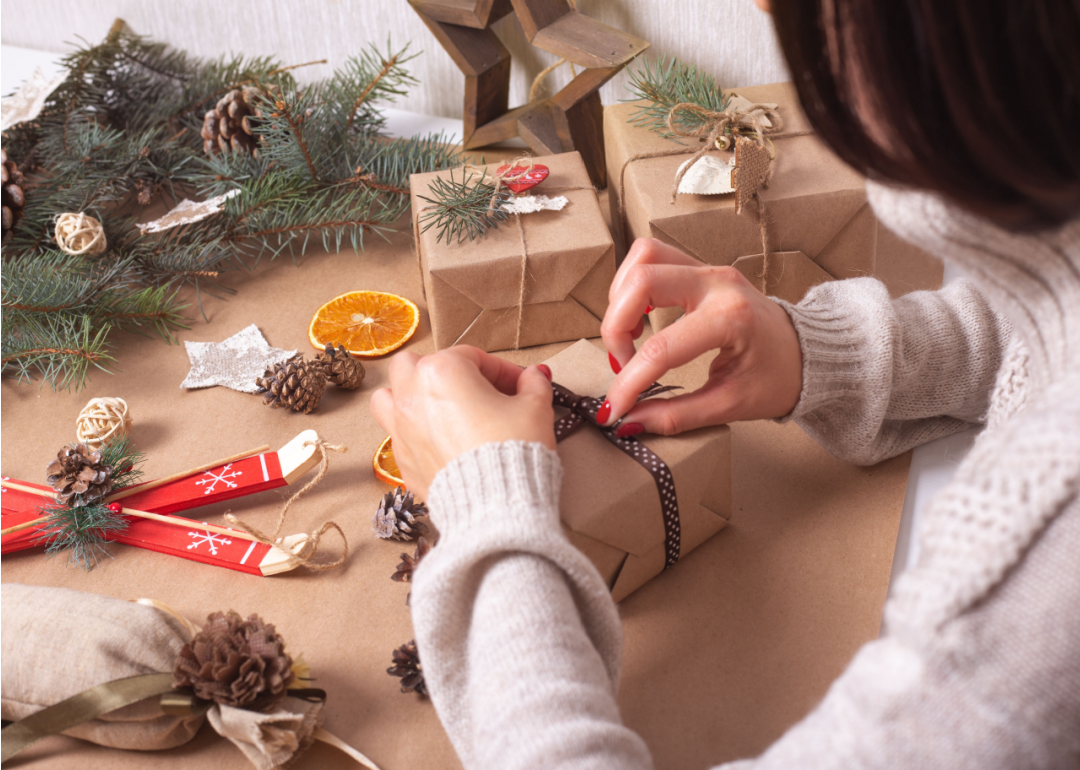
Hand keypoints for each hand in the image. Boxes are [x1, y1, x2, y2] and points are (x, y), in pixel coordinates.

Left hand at [369, 347, 555, 498]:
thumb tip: (533, 377)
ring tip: (438, 409)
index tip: (520, 385)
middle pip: (416, 364)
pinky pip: (398, 435)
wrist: (496, 504)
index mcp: (443, 372)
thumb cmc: (512, 450)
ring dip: (409, 396)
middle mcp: (413, 395)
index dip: (502, 370)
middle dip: (444, 371)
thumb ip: (533, 384)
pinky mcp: (402, 460)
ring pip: (389, 395)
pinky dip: (414, 432)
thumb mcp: (535, 408)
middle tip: (475, 390)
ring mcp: (401, 428)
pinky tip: (440, 442)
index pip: (474, 357)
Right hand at [600, 238, 802, 434]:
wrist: (810, 351)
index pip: (659, 349)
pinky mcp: (701, 267)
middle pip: (641, 282)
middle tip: (622, 364)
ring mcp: (709, 269)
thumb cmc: (779, 377)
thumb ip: (676, 415)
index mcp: (731, 319)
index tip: (615, 408)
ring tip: (629, 337)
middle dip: (615, 328)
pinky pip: (653, 257)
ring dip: (621, 298)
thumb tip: (629, 422)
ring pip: (643, 258)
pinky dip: (633, 285)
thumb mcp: (730, 405)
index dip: (628, 382)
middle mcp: (717, 283)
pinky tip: (639, 317)